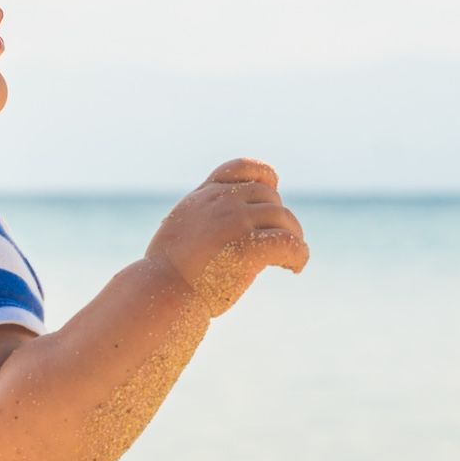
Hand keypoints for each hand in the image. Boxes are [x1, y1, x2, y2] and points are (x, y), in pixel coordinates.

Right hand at [144, 157, 308, 316]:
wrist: (160, 293)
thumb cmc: (167, 275)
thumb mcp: (181, 232)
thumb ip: (205, 221)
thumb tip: (232, 232)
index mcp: (203, 196)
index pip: (241, 168)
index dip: (264, 178)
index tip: (272, 196)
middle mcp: (220, 201)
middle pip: (270, 196)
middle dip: (280, 219)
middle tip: (284, 245)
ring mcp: (234, 221)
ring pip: (284, 218)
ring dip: (294, 237)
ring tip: (292, 260)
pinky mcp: (248, 247)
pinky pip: (289, 243)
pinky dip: (299, 254)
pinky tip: (294, 268)